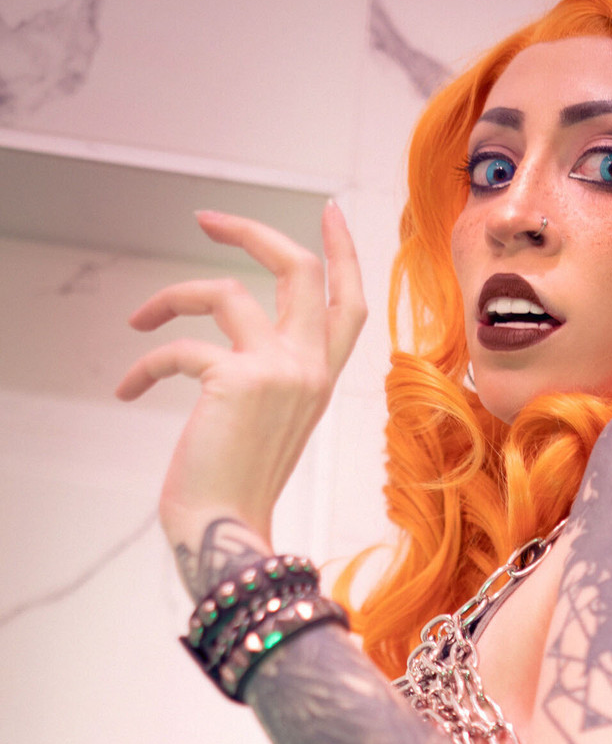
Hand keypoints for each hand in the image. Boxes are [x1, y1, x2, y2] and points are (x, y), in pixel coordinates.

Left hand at [115, 203, 365, 578]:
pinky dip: (146, 364)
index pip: (350, 304)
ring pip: (226, 291)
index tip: (328, 212)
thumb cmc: (237, 489)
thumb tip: (231, 345)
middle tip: (207, 218)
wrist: (226, 531)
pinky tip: (128, 389)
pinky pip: (180, 348)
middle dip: (252, 231)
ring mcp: (281, 371)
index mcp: (322, 381)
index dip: (343, 252)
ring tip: (141, 319)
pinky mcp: (238, 379)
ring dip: (172, 297)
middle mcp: (312, 370)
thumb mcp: (267, 423)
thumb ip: (267, 376)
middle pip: (300, 269)